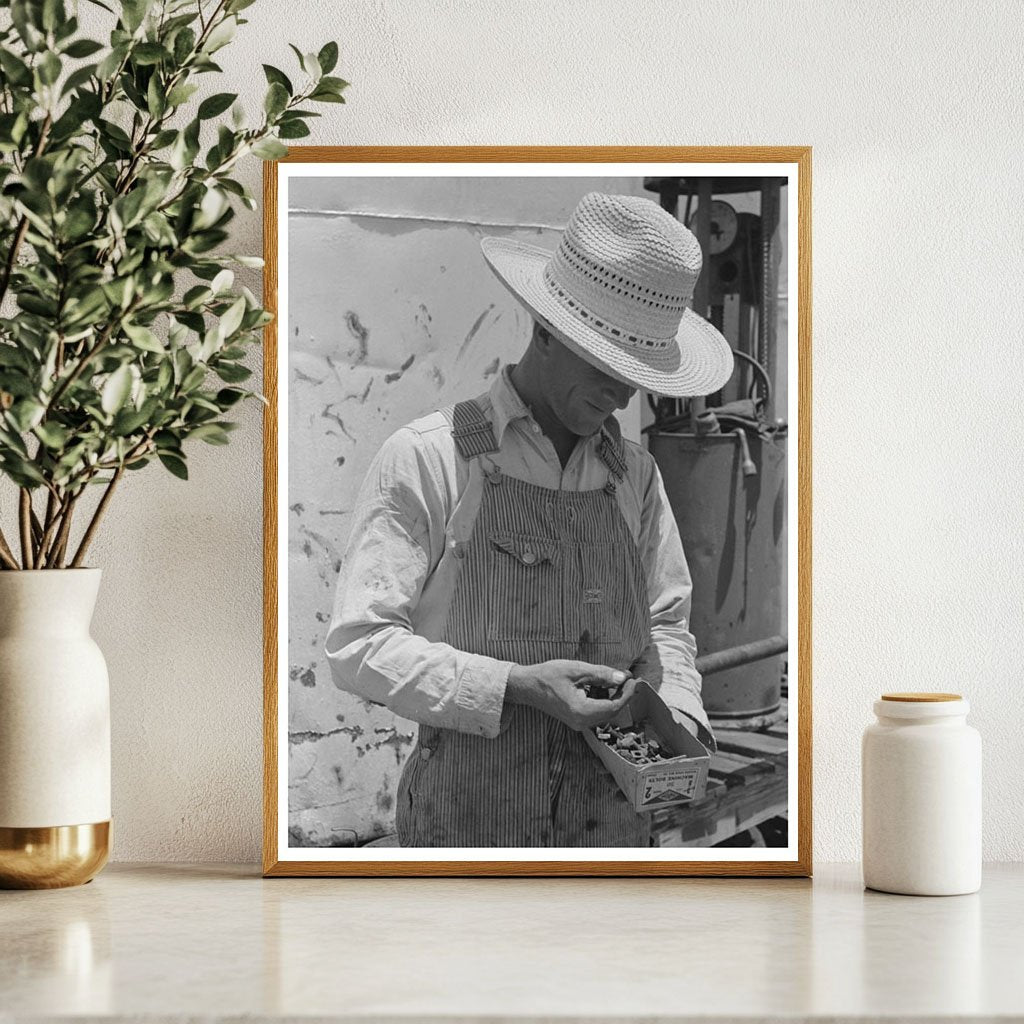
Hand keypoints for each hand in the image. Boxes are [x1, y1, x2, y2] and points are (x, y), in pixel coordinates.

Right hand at [505, 660, 636, 731]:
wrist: (527, 686)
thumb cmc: (548, 675)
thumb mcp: (576, 669)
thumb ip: (601, 674)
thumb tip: (622, 678)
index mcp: (581, 711)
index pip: (614, 706)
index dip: (627, 693)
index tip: (632, 679)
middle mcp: (581, 722)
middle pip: (611, 712)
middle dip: (621, 694)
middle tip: (625, 677)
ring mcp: (578, 723)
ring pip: (604, 713)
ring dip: (612, 696)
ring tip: (610, 678)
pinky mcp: (576, 719)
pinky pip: (596, 712)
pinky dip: (602, 699)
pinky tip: (597, 685)